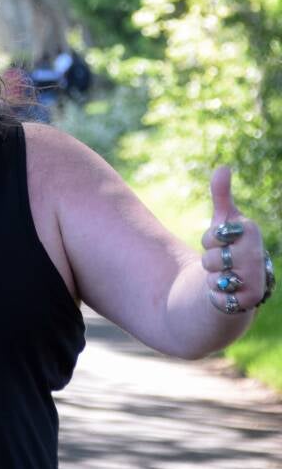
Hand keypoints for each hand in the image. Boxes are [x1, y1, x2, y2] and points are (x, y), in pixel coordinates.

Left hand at [200, 166, 266, 313]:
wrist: (240, 282)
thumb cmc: (230, 246)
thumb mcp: (223, 221)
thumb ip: (221, 195)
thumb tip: (223, 167)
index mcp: (250, 231)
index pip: (214, 234)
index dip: (210, 240)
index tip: (221, 241)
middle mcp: (257, 255)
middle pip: (212, 259)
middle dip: (211, 262)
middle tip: (223, 261)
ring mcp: (256, 278)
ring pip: (215, 279)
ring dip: (214, 280)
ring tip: (226, 276)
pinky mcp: (251, 300)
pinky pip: (219, 298)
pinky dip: (216, 297)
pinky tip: (228, 293)